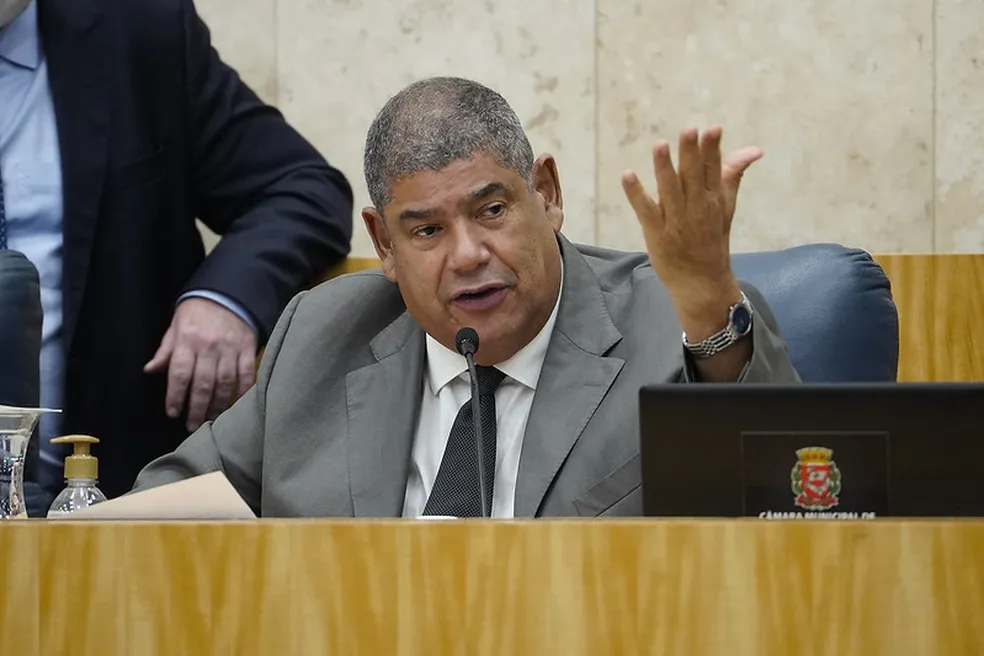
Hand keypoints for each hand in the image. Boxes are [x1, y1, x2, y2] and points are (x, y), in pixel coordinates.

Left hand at [143, 298, 256, 431]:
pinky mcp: (247, 349)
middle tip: (192, 425)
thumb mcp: (175, 327)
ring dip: (218, 404)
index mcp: (188, 340)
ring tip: (212, 419)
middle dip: (197, 408)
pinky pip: (247, 374)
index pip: (180, 373)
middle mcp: (209, 346)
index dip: (176, 395)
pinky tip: (237, 404)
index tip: (173, 412)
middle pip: (203, 383)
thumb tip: (150, 370)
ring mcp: (231, 348)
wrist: (227, 293)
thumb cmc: (197, 313)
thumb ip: (165, 351)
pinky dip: (243, 391)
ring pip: (225, 382)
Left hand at [620, 126, 761, 317]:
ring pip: (670, 190)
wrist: (702, 282)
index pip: (714, 170)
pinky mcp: (657, 233)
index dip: (712, 150)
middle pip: (694, 177)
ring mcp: (676, 221)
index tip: (712, 129)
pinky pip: (646, 210)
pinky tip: (628, 175)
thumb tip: (754, 150)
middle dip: (691, 154)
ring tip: (660, 145)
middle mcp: (697, 208)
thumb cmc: (713, 240)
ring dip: (664, 168)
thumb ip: (733, 174)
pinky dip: (636, 193)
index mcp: (714, 200)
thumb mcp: (726, 207)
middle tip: (688, 130)